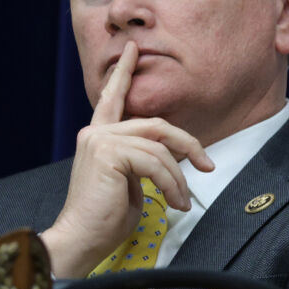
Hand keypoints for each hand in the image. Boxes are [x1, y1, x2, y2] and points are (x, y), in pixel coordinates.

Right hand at [39, 42, 214, 277]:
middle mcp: (96, 134)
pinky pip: (156, 163)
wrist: (81, 240)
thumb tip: (172, 156)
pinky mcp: (109, 153)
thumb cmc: (105, 219)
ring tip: (182, 202)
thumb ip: (144, 160)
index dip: (125, 73)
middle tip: (207, 165)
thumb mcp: (130, 182)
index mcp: (99, 138)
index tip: (133, 49)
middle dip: (188, 144)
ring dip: (178, 178)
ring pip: (161, 148)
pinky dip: (171, 185)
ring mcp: (101, 141)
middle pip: (158, 125)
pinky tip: (174, 203)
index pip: (113, 99)